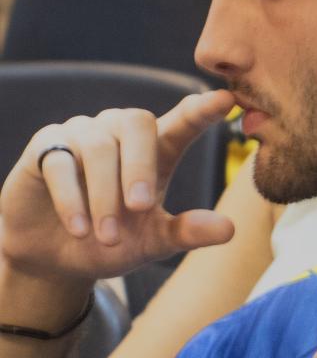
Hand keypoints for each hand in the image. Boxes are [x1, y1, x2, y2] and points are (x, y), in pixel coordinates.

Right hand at [0, 92, 236, 281]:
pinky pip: (59, 162)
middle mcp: (120, 133)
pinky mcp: (46, 146)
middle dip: (140, 168)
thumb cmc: (114, 241)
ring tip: (107, 236)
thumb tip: (229, 229)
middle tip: (141, 208)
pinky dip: (71, 198)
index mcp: (157, 149)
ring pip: (98, 148)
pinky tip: (79, 228)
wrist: (57, 256)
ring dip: (103, 195)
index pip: (183, 121)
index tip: (226, 100)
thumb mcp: (153, 242)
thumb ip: (187, 232)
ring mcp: (82, 135)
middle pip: (137, 124)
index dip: (202, 110)